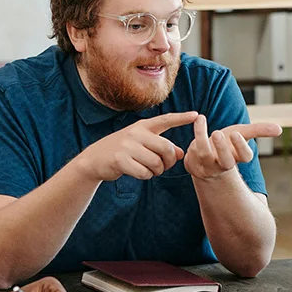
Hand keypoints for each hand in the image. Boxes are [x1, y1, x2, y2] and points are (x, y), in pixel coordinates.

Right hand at [74, 111, 198, 180]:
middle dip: (169, 162)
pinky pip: (144, 172)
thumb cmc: (122, 151)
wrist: (95, 159)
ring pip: (156, 163)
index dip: (181, 118)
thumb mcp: (141, 144)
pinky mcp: (120, 160)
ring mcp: (127, 146)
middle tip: (163, 166)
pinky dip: (145, 176)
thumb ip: (160, 146)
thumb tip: (180, 153)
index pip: (165, 120)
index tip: (196, 115)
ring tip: (149, 170)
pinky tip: (139, 172)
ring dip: (157, 171)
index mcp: (142, 126)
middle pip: (166, 148)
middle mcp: (136, 133)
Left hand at [183, 115, 282, 179]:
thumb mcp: (242, 133)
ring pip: (205, 155)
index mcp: (238, 157)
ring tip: (202, 119)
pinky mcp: (193, 164)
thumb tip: (280, 129)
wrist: (204, 155)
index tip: (236, 134)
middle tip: (218, 133)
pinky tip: (196, 120)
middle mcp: (224, 164)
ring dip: (202, 138)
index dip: (241, 146)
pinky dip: (192, 135)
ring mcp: (208, 166)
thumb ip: (260, 131)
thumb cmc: (226, 142)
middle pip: (226, 162)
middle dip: (223, 148)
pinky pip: (191, 152)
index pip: (245, 156)